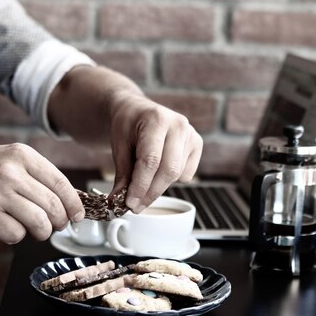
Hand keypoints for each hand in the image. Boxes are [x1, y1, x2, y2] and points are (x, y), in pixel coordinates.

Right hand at [0, 143, 84, 243]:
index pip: (60, 182)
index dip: (74, 203)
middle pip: (53, 205)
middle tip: (56, 225)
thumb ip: (38, 176)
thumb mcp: (10, 161)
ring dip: (42, 232)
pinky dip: (17, 236)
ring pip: (39, 222)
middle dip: (60, 221)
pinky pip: (16, 234)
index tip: (78, 215)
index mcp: (21, 155)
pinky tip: (8, 226)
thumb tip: (70, 202)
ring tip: (37, 230)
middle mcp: (10, 172)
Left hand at [109, 94, 202, 211]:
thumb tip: (120, 201)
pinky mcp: (197, 143)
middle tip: (135, 206)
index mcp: (156, 119)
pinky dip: (171, 180)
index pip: (151, 160)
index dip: (141, 185)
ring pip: (177, 174)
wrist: (137, 110)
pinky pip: (187, 174)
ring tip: (142, 187)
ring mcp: (191, 134)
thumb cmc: (128, 125)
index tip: (130, 203)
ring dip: (158, 188)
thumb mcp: (119, 146)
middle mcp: (178, 125)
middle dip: (151, 193)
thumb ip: (123, 174)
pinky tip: (159, 170)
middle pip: (168, 170)